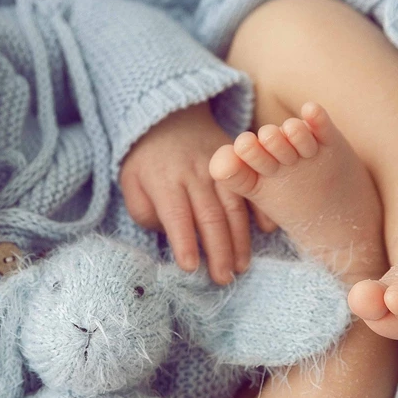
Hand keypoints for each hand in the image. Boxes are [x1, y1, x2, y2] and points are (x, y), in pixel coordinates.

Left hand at [119, 102, 276, 283]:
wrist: (170, 118)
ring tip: (242, 266)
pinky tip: (267, 231)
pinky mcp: (237, 161)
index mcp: (164, 180)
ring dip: (240, 239)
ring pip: (234, 205)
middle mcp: (194, 173)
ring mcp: (220, 166)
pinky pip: (253, 186)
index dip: (184, 242)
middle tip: (224, 278)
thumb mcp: (131, 182)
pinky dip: (262, 208)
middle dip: (219, 250)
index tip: (191, 268)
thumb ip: (143, 210)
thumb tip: (166, 233)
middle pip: (210, 216)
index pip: (176, 215)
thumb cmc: (147, 161)